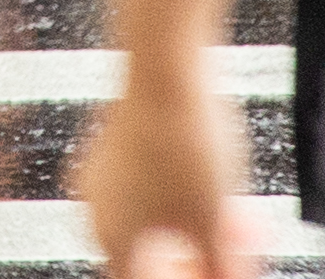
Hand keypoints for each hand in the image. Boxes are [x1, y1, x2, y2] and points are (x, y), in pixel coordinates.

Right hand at [72, 61, 260, 278]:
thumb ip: (221, 265)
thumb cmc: (186, 143)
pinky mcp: (109, 144)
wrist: (164, 66)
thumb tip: (227, 276)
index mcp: (113, 242)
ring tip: (229, 210)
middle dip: (192, 256)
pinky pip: (143, 184)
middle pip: (150, 256)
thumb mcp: (216, 221)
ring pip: (149, 218)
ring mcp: (98, 176)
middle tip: (230, 247)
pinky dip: (173, 192)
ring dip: (187, 224)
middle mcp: (95, 213)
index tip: (217, 269)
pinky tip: (207, 178)